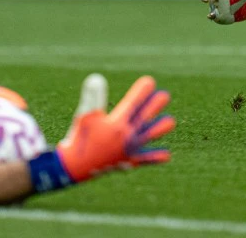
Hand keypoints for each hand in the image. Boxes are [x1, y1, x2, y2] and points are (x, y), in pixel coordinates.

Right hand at [52, 74, 173, 181]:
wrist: (76, 167)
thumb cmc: (79, 138)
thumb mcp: (84, 115)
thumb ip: (92, 96)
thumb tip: (97, 78)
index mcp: (117, 122)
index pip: (134, 102)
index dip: (143, 90)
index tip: (149, 81)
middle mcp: (127, 135)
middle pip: (147, 115)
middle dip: (157, 104)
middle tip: (164, 96)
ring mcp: (130, 149)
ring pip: (152, 136)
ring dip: (161, 127)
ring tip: (169, 121)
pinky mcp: (129, 161)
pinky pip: (148, 159)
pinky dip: (156, 156)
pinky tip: (166, 154)